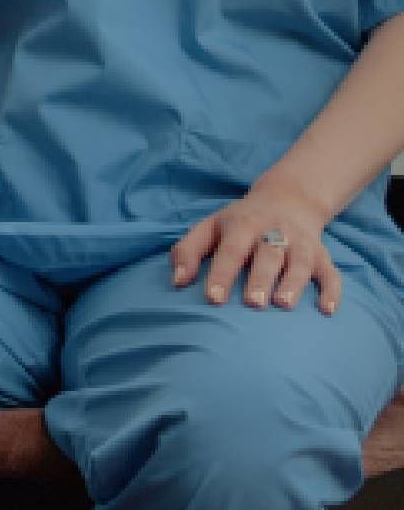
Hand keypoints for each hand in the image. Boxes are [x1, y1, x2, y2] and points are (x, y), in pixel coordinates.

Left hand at [170, 178, 339, 313]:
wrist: (287, 200)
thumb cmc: (239, 223)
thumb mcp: (209, 227)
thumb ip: (188, 251)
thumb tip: (177, 282)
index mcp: (242, 225)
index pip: (230, 249)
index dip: (221, 273)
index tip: (213, 298)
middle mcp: (274, 232)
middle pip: (268, 255)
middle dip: (261, 278)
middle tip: (253, 303)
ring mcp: (301, 243)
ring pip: (301, 262)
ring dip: (294, 283)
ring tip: (284, 305)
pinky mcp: (322, 255)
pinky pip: (331, 273)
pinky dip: (332, 291)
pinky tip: (327, 310)